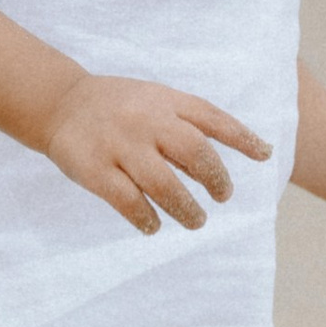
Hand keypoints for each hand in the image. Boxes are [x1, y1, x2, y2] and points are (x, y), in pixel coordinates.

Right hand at [44, 77, 268, 236]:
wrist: (60, 103)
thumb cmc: (121, 107)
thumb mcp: (156, 102)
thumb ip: (188, 129)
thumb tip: (221, 170)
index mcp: (165, 101)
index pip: (212, 118)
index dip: (242, 137)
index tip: (265, 155)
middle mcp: (146, 120)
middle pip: (194, 152)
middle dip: (216, 179)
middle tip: (223, 196)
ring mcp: (120, 145)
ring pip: (164, 184)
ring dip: (186, 209)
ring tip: (196, 221)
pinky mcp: (95, 170)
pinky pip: (128, 201)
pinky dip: (147, 219)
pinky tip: (154, 225)